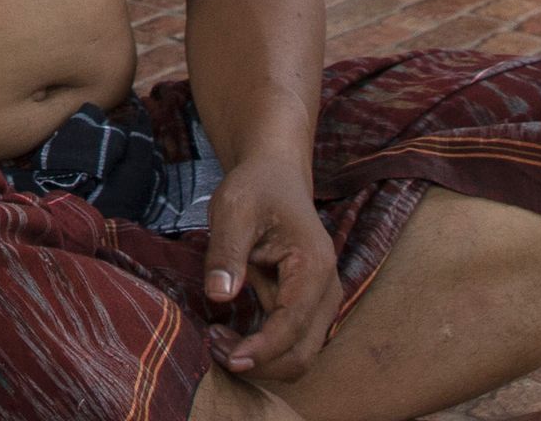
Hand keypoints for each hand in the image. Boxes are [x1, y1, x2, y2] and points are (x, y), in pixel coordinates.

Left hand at [201, 155, 339, 379]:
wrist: (276, 177)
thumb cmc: (255, 189)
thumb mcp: (232, 210)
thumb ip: (226, 252)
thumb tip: (218, 296)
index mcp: (313, 265)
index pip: (292, 325)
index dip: (262, 350)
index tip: (228, 358)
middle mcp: (327, 290)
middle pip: (302, 353)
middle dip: (260, 363)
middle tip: (213, 346)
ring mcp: (320, 302)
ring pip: (298, 355)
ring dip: (261, 361)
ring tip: (216, 339)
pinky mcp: (307, 308)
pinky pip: (290, 343)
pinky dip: (263, 350)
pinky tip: (228, 334)